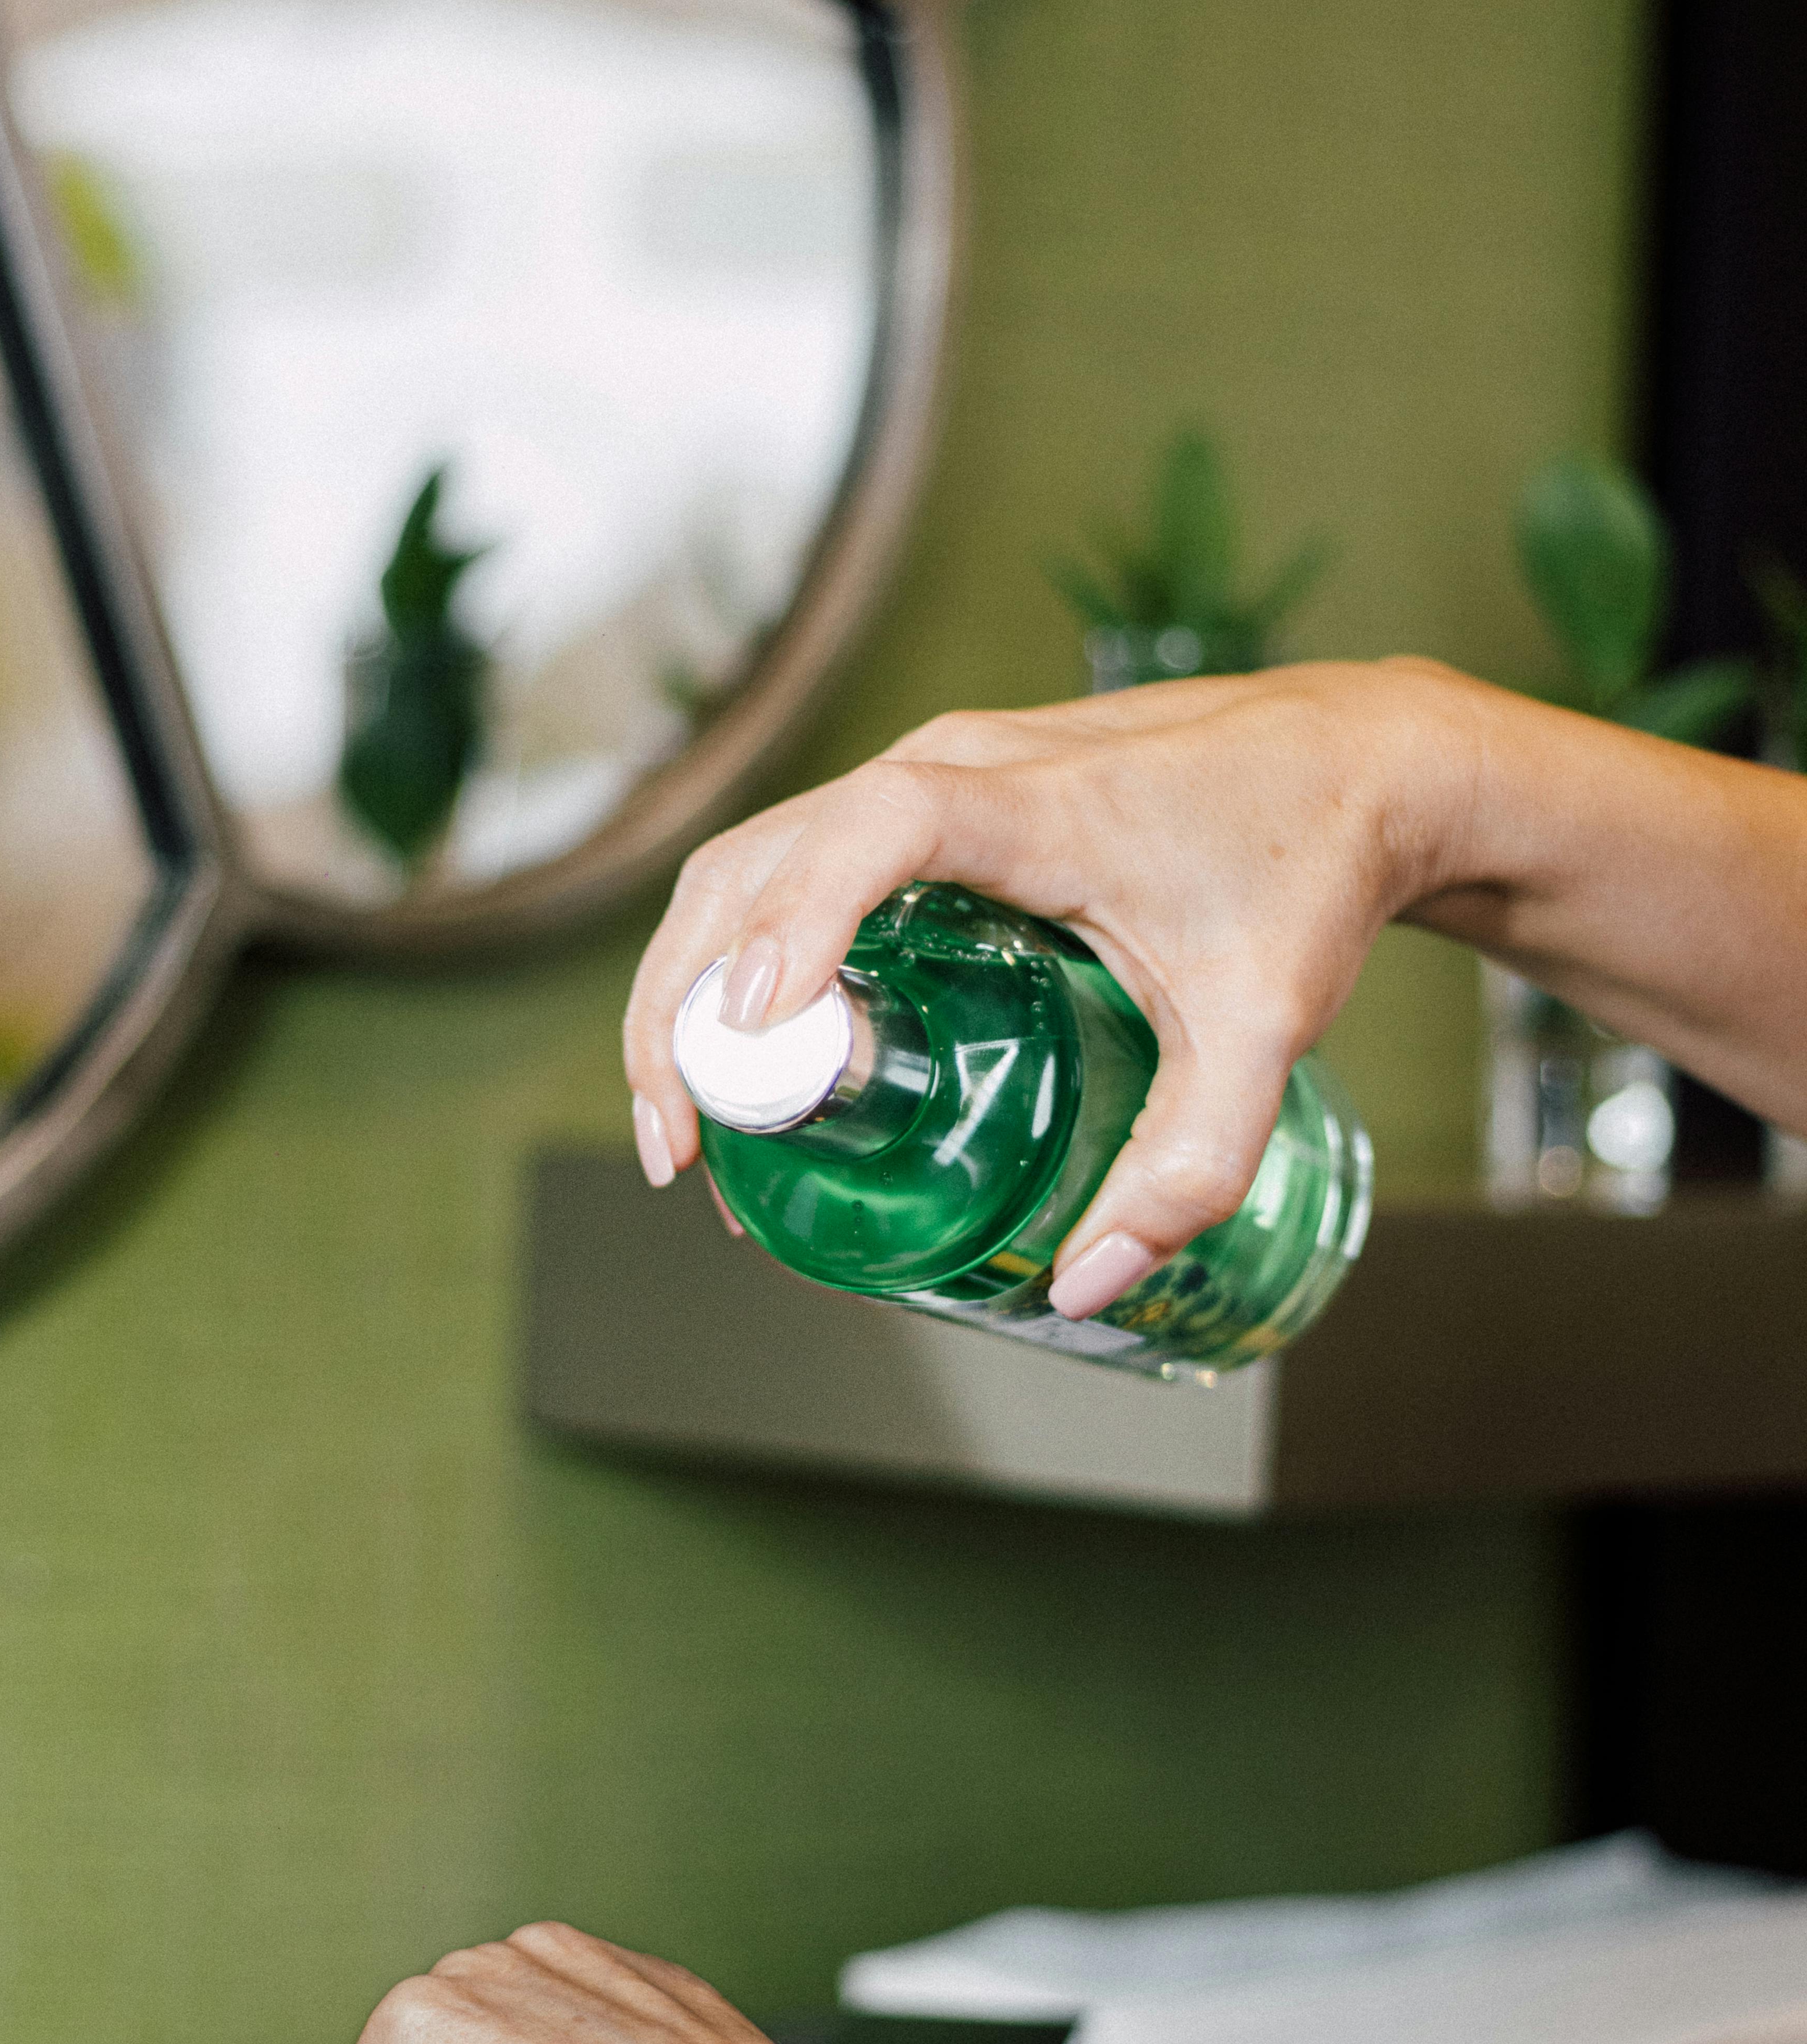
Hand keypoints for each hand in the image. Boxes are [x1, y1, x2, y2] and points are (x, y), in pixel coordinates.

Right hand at [623, 660, 1480, 1316]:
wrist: (1358, 759)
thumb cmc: (1306, 868)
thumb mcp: (1263, 1030)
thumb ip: (1190, 1166)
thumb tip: (1086, 1284)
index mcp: (1028, 804)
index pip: (873, 833)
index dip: (798, 922)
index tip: (757, 1031)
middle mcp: (955, 769)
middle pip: (758, 860)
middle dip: (691, 1003)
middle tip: (685, 1144)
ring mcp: (932, 777)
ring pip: (754, 861)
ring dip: (697, 983)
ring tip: (697, 1124)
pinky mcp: (933, 801)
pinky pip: (795, 861)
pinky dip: (744, 951)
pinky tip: (756, 1058)